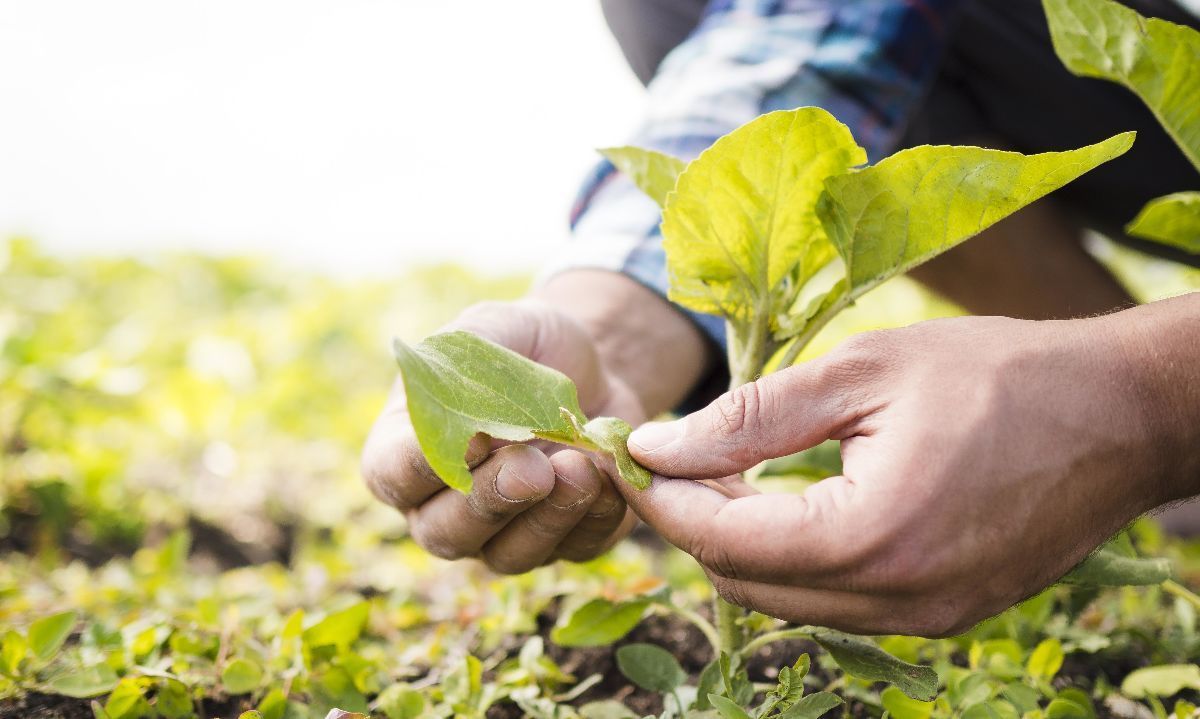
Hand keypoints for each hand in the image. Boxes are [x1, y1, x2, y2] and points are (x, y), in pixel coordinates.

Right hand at [361, 300, 641, 573]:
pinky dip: (595, 518)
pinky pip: (574, 549)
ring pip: (509, 555)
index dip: (423, 466)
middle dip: (491, 501)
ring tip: (580, 468)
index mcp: (406, 451)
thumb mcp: (492, 328)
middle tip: (533, 467)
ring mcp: (502, 534)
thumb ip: (464, 364)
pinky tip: (609, 476)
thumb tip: (468, 426)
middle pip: (446, 533)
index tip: (471, 438)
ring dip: (547, 518)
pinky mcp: (563, 542)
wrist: (593, 366)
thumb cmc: (524, 346)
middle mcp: (443, 506)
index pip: (393, 475)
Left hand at [620, 312, 1184, 635]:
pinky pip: (834, 602)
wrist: (1121, 414)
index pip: (722, 541)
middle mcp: (896, 600)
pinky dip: (793, 560)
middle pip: (743, 584)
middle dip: (692, 523)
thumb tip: (655, 446)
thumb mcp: (862, 373)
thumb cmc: (998, 374)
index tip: (628, 452)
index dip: (662, 497)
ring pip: (784, 602)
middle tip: (669, 458)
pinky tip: (787, 501)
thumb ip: (749, 417)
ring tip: (723, 472)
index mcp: (872, 537)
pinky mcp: (942, 615)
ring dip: (739, 544)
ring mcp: (924, 619)